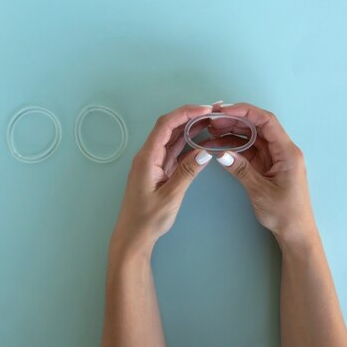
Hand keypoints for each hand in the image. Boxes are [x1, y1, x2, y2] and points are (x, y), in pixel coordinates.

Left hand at [110, 104, 213, 256]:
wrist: (133, 237)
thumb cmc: (148, 219)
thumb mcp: (171, 196)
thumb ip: (187, 172)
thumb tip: (205, 152)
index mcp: (147, 157)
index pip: (166, 125)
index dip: (185, 113)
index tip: (206, 109)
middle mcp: (148, 155)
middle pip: (169, 127)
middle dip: (190, 116)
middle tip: (214, 112)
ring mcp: (153, 163)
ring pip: (172, 138)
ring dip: (190, 128)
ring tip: (211, 121)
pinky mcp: (158, 171)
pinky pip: (174, 151)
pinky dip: (188, 144)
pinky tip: (202, 141)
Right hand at [207, 103, 316, 248]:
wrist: (295, 233)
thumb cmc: (284, 213)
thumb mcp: (260, 192)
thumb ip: (241, 170)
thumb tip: (221, 154)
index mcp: (287, 152)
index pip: (266, 121)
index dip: (244, 112)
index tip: (223, 111)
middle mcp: (282, 150)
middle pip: (257, 126)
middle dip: (234, 120)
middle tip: (211, 121)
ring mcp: (274, 157)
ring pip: (251, 137)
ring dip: (232, 132)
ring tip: (210, 131)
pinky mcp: (267, 166)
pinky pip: (249, 150)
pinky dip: (234, 146)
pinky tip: (219, 146)